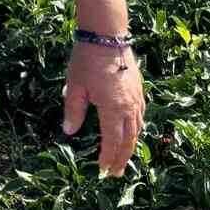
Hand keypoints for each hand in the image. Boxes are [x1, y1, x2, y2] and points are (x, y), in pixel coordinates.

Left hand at [62, 41, 144, 175]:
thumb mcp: (74, 86)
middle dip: (122, 158)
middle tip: (116, 173)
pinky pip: (140, 116)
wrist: (106, 36)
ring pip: (137, 129)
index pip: (112, 141)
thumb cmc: (87, 59)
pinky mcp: (139, 90)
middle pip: (128, 140)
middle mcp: (129, 107)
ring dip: (131, 146)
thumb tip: (69, 131)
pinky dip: (136, 130)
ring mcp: (137, 98)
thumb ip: (73, 110)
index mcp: (113, 108)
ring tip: (124, 158)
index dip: (108, 157)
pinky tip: (131, 132)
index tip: (103, 171)